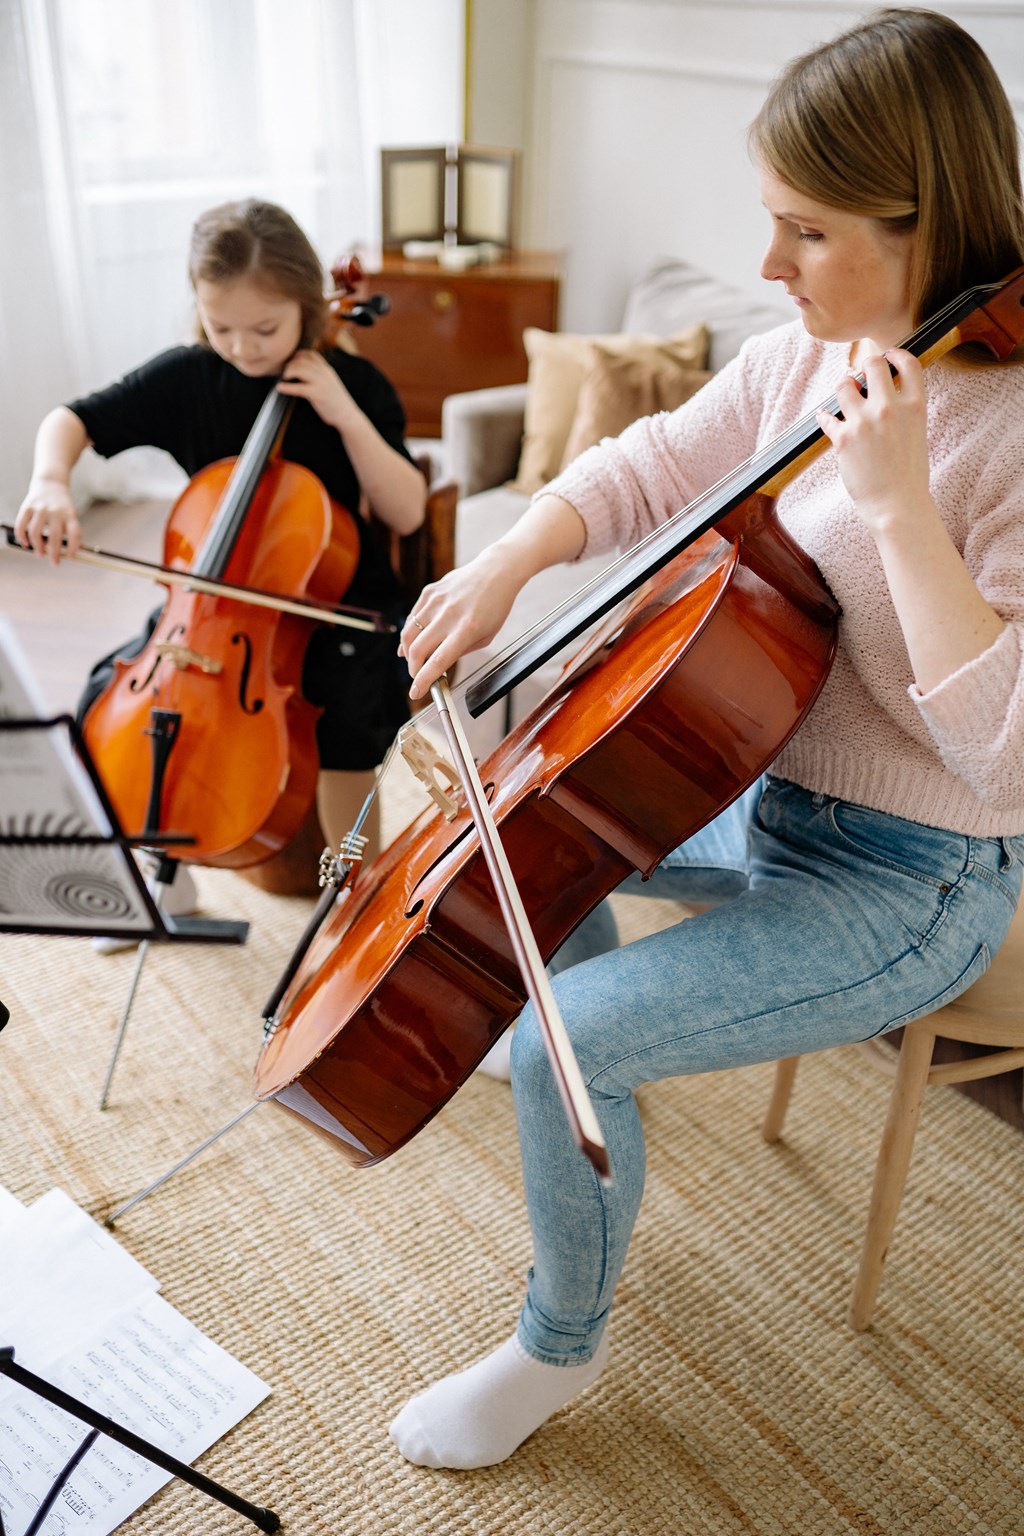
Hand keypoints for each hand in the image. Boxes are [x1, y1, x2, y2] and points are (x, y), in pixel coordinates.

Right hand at [14, 479, 80, 563]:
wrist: (50, 482)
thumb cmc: (61, 506)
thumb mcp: (70, 515)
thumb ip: (68, 532)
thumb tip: (65, 555)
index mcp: (69, 514)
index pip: (74, 533)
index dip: (73, 547)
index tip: (70, 557)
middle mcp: (55, 511)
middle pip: (55, 536)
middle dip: (54, 553)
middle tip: (54, 563)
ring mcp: (40, 508)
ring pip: (35, 532)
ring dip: (37, 546)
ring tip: (40, 554)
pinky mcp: (27, 506)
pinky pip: (21, 525)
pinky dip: (22, 537)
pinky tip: (26, 544)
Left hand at [276, 349, 355, 432]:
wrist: (347, 414)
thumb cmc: (337, 401)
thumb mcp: (330, 383)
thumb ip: (320, 376)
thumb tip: (305, 373)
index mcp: (327, 370)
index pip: (311, 355)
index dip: (299, 355)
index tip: (292, 360)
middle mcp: (324, 373)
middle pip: (302, 360)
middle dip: (290, 364)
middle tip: (285, 372)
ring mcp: (321, 383)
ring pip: (300, 370)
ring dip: (288, 372)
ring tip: (283, 378)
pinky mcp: (317, 394)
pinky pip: (299, 388)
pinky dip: (287, 387)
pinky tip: (280, 388)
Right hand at [400, 550, 527, 699]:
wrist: (496, 571)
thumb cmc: (495, 607)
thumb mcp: (485, 636)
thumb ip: (460, 651)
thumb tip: (435, 665)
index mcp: (466, 629)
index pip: (437, 661)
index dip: (423, 681)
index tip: (415, 693)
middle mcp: (448, 615)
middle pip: (416, 650)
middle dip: (413, 669)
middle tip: (418, 676)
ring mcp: (436, 601)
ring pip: (409, 634)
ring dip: (408, 652)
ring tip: (415, 659)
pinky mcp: (430, 591)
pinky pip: (413, 617)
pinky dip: (411, 632)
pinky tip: (414, 640)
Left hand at [816, 349, 930, 533]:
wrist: (897, 505)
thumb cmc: (909, 475)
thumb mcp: (917, 433)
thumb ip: (905, 410)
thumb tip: (887, 393)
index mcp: (915, 406)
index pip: (907, 363)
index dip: (895, 354)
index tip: (886, 356)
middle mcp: (889, 408)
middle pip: (872, 364)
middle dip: (865, 366)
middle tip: (861, 376)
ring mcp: (864, 421)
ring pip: (844, 384)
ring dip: (843, 387)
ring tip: (845, 395)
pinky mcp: (843, 438)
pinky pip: (826, 416)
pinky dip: (824, 416)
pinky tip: (825, 417)